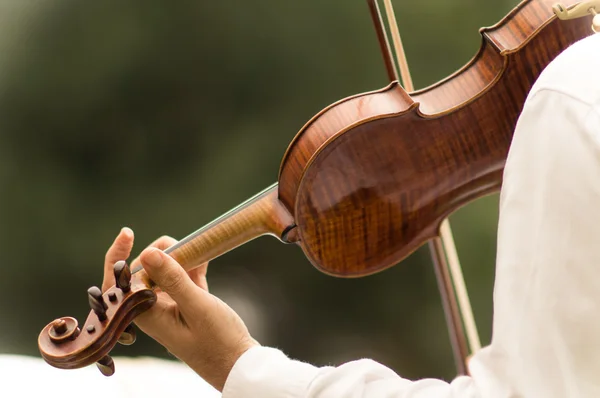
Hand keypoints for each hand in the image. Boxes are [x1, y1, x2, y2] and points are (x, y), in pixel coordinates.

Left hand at [102, 227, 258, 390]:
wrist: (238, 364)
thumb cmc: (217, 341)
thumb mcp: (197, 306)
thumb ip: (172, 279)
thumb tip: (146, 253)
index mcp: (146, 313)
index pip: (119, 281)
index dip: (118, 255)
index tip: (128, 233)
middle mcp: (152, 309)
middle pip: (143, 271)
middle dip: (158, 252)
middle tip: (180, 243)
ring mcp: (169, 306)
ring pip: (163, 272)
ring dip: (178, 257)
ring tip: (197, 250)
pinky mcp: (186, 304)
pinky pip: (181, 278)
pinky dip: (191, 266)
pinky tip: (204, 258)